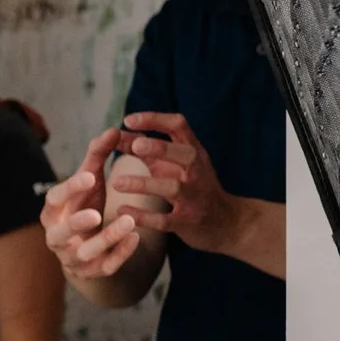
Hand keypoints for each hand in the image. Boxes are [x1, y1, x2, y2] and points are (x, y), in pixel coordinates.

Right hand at [43, 128, 145, 281]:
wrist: (86, 243)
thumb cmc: (85, 205)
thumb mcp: (90, 182)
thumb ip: (98, 157)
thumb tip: (114, 129)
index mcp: (53, 211)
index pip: (54, 199)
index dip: (70, 189)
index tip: (91, 176)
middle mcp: (57, 237)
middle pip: (60, 233)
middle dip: (76, 224)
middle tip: (96, 214)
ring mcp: (73, 257)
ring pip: (85, 253)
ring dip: (106, 238)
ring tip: (128, 222)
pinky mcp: (92, 271)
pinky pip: (105, 267)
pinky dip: (120, 254)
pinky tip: (135, 238)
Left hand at [115, 112, 240, 255]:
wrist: (224, 221)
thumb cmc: (191, 185)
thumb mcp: (174, 164)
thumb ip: (147, 150)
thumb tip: (115, 135)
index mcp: (193, 151)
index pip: (178, 126)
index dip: (154, 119)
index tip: (128, 120)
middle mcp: (197, 170)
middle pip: (184, 153)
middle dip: (160, 147)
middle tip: (135, 145)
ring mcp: (194, 196)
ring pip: (171, 187)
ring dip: (143, 184)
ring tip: (116, 183)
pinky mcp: (186, 221)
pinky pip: (164, 219)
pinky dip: (143, 216)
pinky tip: (123, 210)